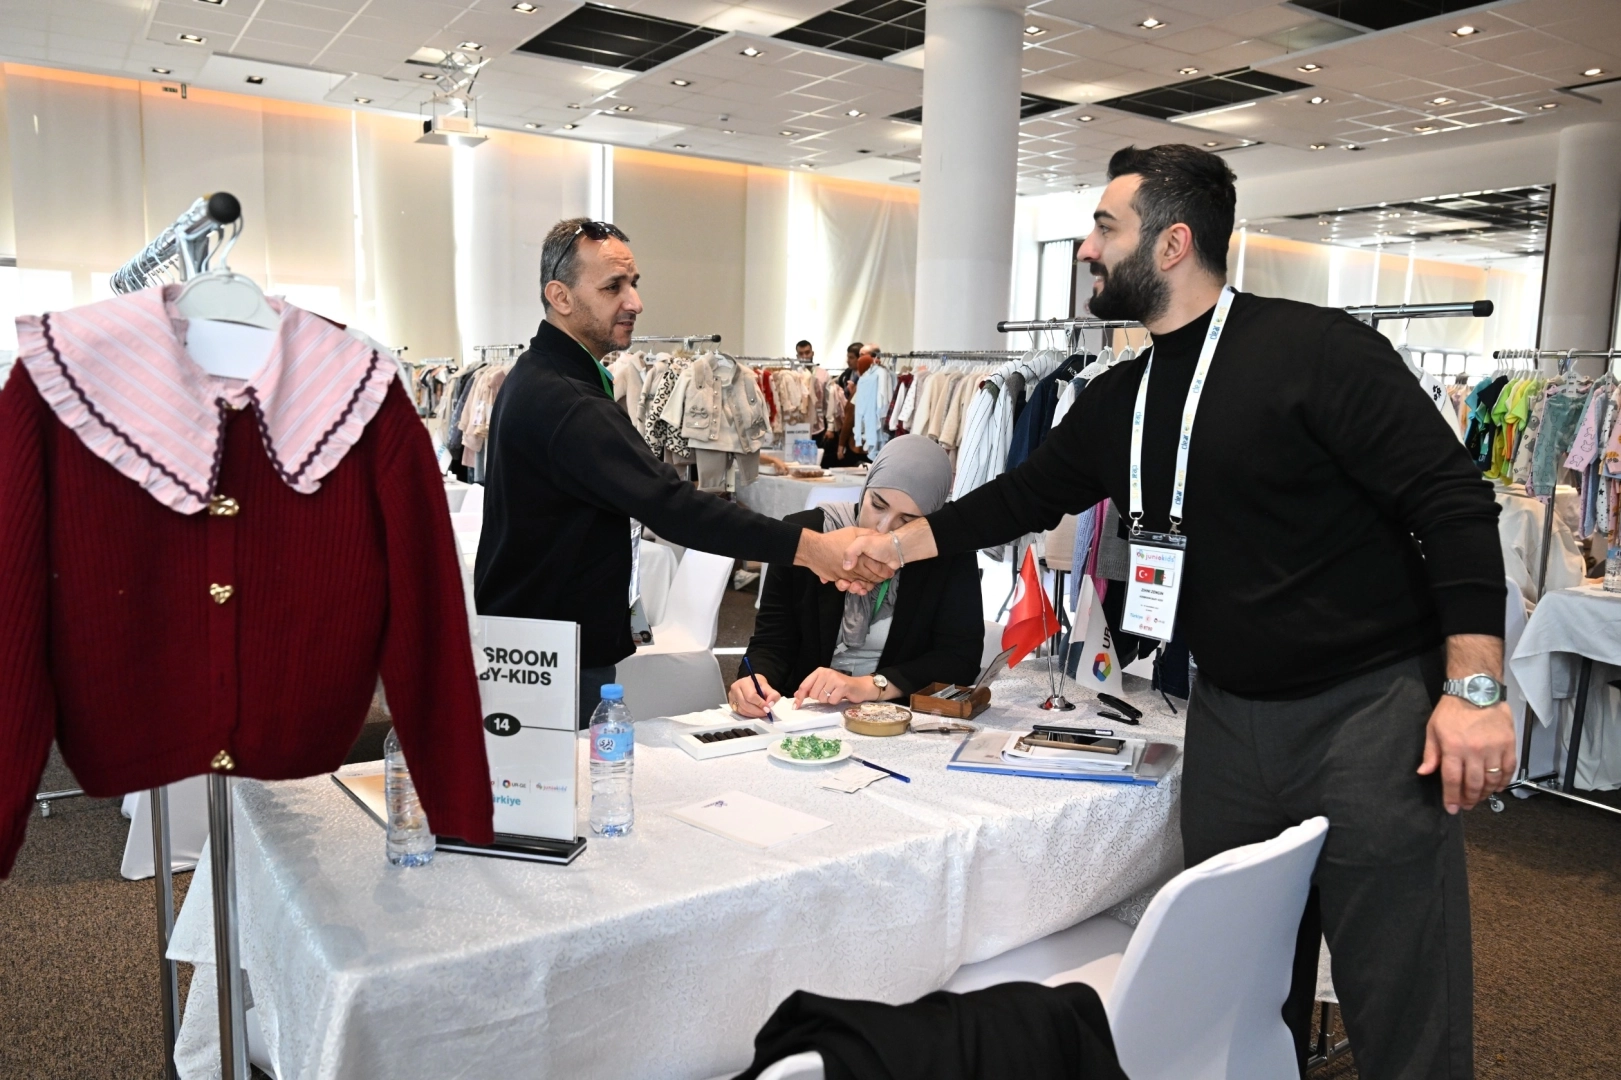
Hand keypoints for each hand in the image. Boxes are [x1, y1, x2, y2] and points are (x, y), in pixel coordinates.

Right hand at [728, 673, 780, 717]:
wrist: (751, 684)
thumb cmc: (758, 685)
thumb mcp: (768, 687)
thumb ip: (772, 694)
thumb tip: (770, 704)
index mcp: (744, 682)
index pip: (750, 696)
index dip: (760, 704)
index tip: (767, 709)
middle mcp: (735, 689)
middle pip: (745, 704)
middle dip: (757, 711)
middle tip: (766, 713)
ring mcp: (731, 697)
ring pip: (742, 710)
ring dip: (753, 714)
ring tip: (761, 713)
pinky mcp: (731, 704)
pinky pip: (740, 712)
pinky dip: (749, 715)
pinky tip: (755, 713)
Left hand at [795, 668, 878, 707]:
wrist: (859, 687)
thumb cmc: (839, 687)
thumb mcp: (823, 685)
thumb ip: (810, 689)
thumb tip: (796, 695)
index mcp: (819, 671)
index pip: (804, 685)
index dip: (799, 697)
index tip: (795, 707)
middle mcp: (826, 673)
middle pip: (813, 694)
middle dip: (820, 698)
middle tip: (829, 694)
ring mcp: (835, 679)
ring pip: (822, 698)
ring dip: (828, 700)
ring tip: (835, 694)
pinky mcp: (842, 686)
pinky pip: (832, 700)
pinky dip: (835, 701)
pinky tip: (840, 696)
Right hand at [796, 527, 890, 588]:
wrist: (813, 549)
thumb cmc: (833, 539)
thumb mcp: (853, 531)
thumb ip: (867, 533)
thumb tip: (879, 535)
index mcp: (862, 558)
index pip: (878, 569)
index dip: (884, 571)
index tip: (889, 572)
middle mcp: (855, 569)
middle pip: (870, 578)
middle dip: (876, 580)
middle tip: (881, 579)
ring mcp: (846, 575)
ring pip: (859, 584)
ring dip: (864, 586)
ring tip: (866, 584)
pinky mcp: (837, 579)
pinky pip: (847, 586)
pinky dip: (851, 588)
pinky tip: (853, 586)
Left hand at [1417, 697, 1515, 813]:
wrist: (1477, 690)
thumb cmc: (1452, 710)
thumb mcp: (1433, 729)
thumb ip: (1430, 753)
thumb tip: (1424, 772)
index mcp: (1453, 748)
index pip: (1451, 780)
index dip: (1452, 797)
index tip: (1452, 808)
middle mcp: (1474, 751)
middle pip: (1473, 784)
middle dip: (1469, 799)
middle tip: (1466, 805)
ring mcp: (1494, 749)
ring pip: (1491, 780)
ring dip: (1485, 793)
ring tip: (1478, 798)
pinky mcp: (1509, 745)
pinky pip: (1508, 770)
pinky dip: (1503, 782)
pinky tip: (1496, 787)